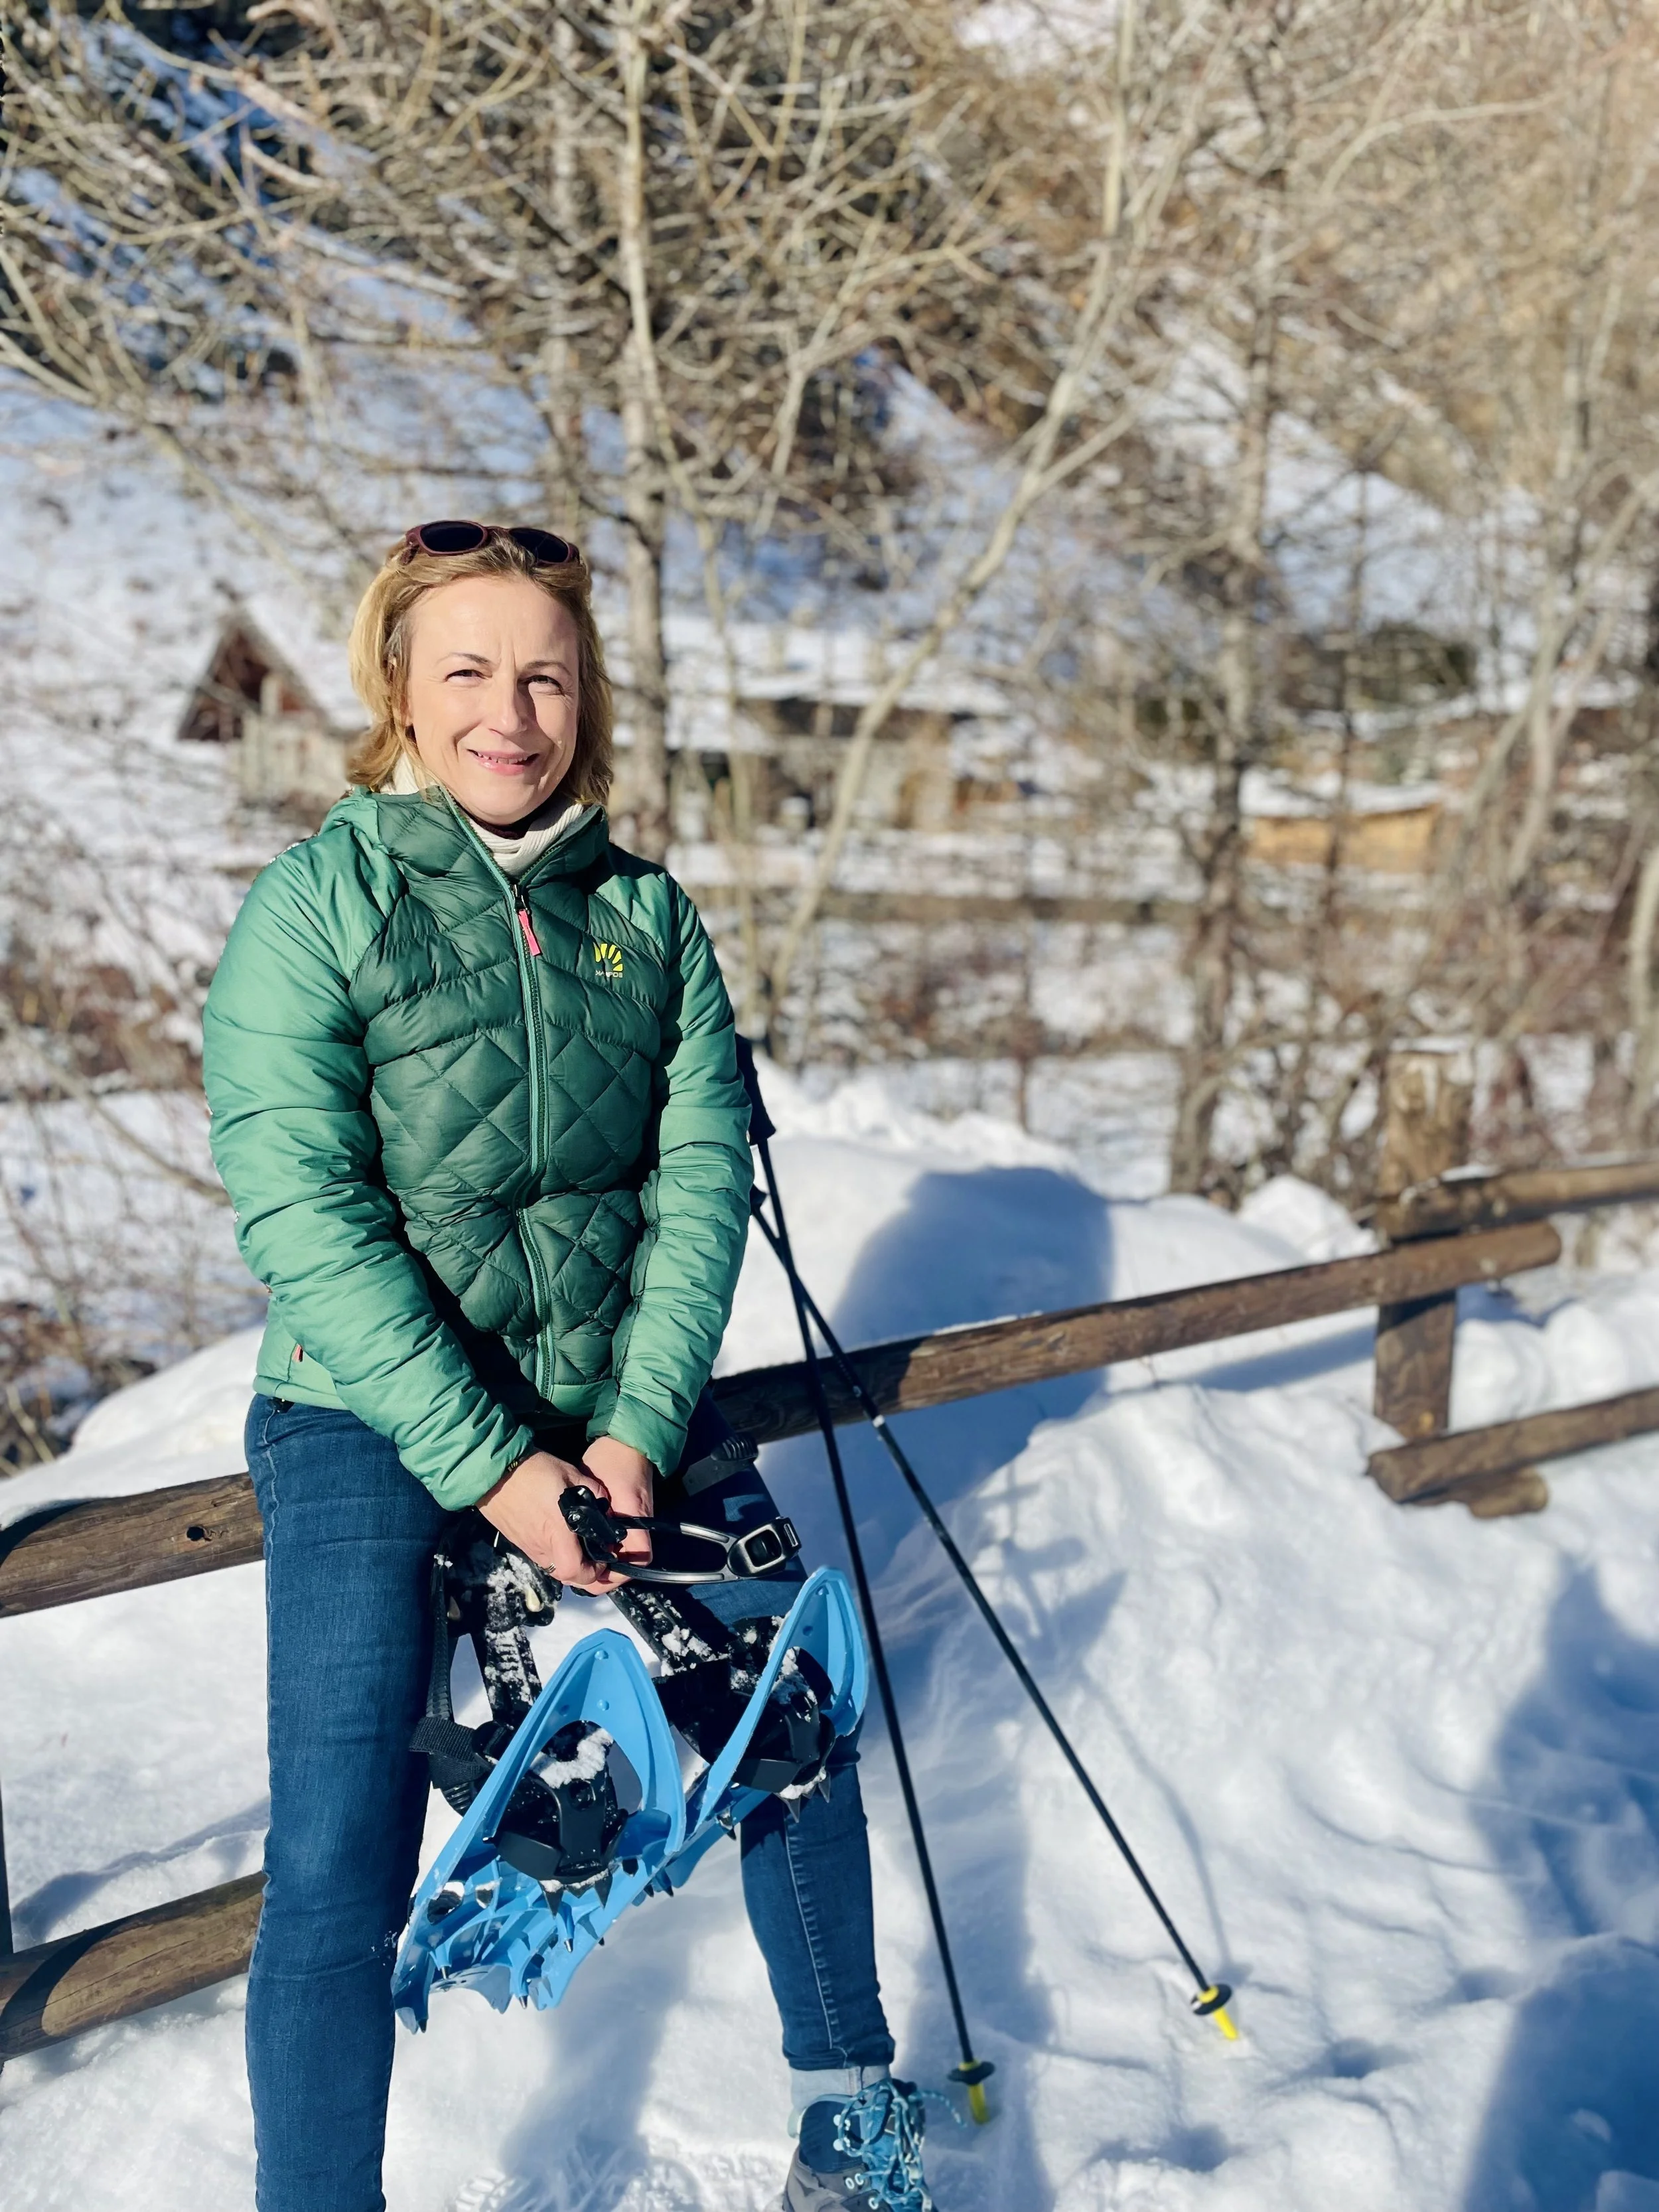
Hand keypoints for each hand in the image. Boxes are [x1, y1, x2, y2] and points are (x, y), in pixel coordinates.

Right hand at [475, 1441, 654, 1591]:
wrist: (494, 1471)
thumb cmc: (534, 1471)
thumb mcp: (571, 1474)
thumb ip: (594, 1492)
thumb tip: (607, 1508)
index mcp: (556, 1531)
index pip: (575, 1570)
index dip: (594, 1572)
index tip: (605, 1559)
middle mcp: (541, 1546)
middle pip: (566, 1576)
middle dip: (585, 1573)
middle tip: (597, 1557)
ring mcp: (528, 1546)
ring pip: (555, 1569)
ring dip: (571, 1564)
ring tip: (583, 1548)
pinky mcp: (519, 1542)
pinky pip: (543, 1558)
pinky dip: (557, 1556)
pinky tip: (563, 1540)